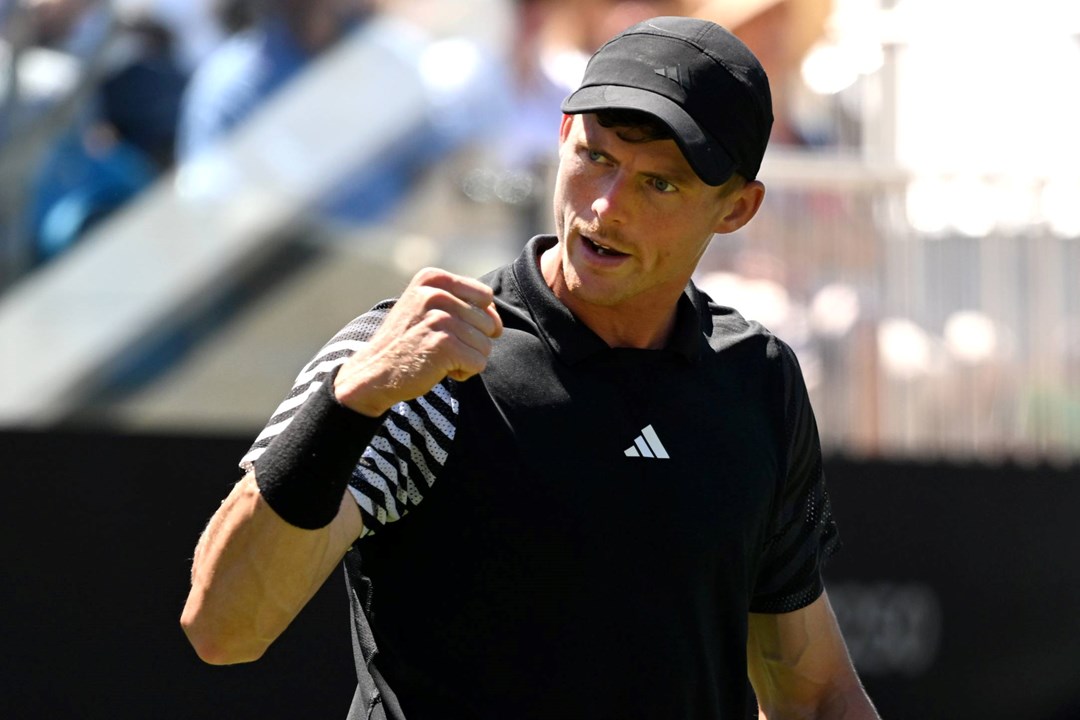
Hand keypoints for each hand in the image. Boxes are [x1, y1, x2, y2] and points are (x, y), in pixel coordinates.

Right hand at [333, 267, 502, 416]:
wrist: (374, 372)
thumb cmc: (407, 341)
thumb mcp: (426, 308)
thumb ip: (461, 302)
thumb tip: (497, 316)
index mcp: (433, 278)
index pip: (485, 296)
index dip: (477, 318)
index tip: (450, 328)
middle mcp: (436, 293)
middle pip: (489, 322)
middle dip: (471, 342)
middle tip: (440, 346)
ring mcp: (440, 318)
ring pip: (486, 345)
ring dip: (467, 358)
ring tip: (438, 357)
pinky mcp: (444, 344)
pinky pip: (479, 363)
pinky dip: (464, 372)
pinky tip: (439, 369)